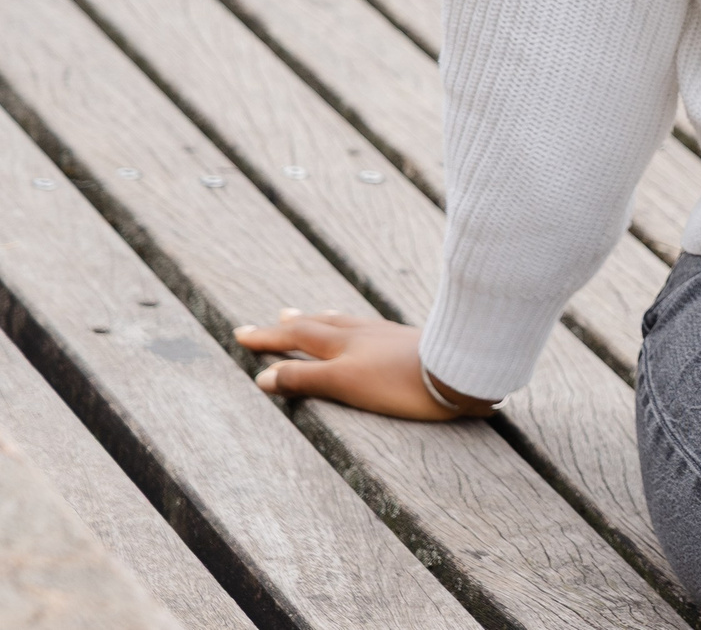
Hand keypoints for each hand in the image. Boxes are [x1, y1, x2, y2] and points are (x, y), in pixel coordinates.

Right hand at [231, 309, 495, 421]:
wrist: (460, 371)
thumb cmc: (400, 382)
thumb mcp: (345, 383)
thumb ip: (305, 379)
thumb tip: (264, 376)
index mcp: (342, 343)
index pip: (296, 337)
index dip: (268, 338)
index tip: (241, 333)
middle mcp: (362, 333)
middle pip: (320, 324)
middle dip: (292, 325)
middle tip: (273, 319)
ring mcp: (387, 334)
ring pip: (346, 323)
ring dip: (322, 320)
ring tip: (311, 316)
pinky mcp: (409, 341)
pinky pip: (370, 328)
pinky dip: (353, 326)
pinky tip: (365, 330)